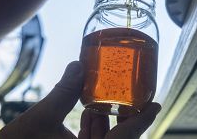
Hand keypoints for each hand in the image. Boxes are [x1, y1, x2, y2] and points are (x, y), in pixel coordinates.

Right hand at [0, 61, 160, 138]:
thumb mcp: (40, 119)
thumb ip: (62, 92)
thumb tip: (79, 65)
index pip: (125, 138)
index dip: (143, 120)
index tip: (156, 104)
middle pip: (118, 138)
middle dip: (124, 117)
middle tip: (130, 96)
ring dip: (106, 120)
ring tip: (107, 99)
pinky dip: (92, 128)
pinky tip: (88, 112)